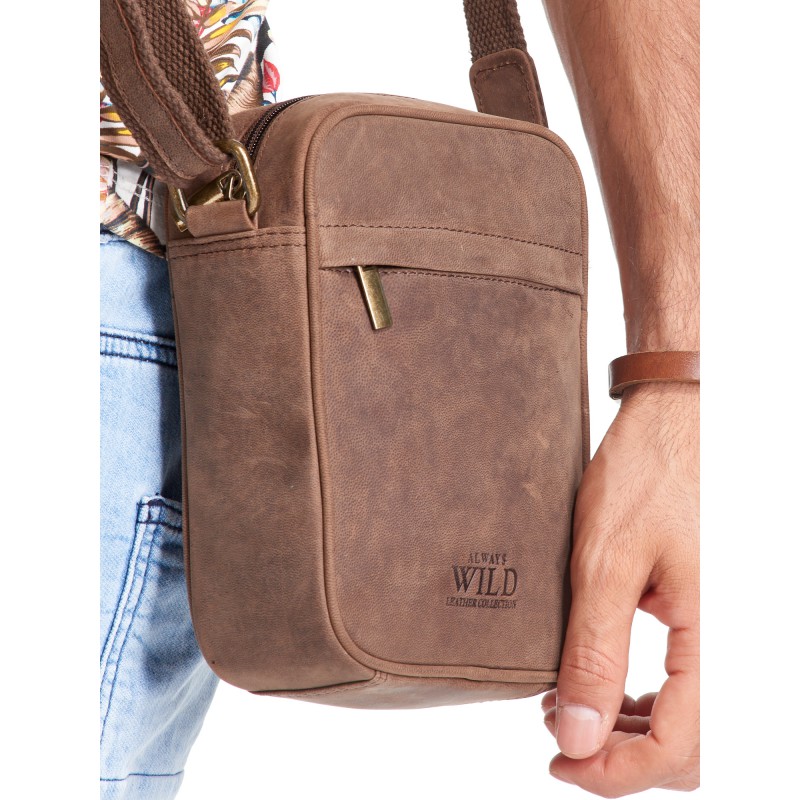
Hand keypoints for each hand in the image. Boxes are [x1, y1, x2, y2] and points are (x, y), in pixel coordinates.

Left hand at [541, 383, 698, 796]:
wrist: (678, 420)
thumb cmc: (648, 475)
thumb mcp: (606, 563)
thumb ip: (594, 653)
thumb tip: (578, 737)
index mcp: (719, 638)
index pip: (677, 749)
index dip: (613, 772)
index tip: (559, 760)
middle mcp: (737, 642)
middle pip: (691, 746)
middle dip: (623, 756)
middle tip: (562, 732)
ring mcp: (731, 627)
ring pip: (694, 721)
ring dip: (633, 730)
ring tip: (574, 707)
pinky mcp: (717, 613)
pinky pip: (693, 682)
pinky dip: (648, 700)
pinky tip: (608, 685)